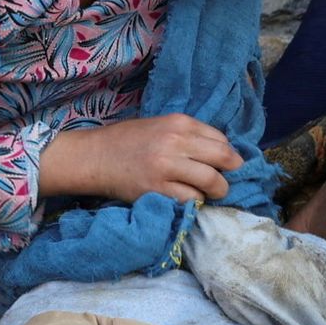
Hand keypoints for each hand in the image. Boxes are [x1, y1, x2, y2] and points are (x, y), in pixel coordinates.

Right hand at [37, 114, 240, 207]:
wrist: (94, 157)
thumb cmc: (127, 141)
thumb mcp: (160, 126)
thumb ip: (188, 136)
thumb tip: (221, 153)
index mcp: (179, 122)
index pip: (221, 139)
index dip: (228, 154)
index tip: (226, 164)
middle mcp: (175, 141)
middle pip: (223, 158)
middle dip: (231, 172)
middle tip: (226, 181)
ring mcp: (166, 166)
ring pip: (211, 181)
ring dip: (218, 190)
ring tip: (212, 193)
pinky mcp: (157, 189)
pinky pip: (191, 199)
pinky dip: (197, 201)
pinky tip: (190, 199)